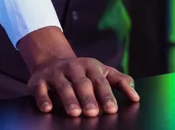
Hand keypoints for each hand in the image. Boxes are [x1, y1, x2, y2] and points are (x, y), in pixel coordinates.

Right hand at [18, 27, 139, 116]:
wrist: (52, 60)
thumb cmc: (82, 72)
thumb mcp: (102, 72)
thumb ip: (120, 82)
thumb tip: (136, 97)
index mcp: (91, 66)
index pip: (100, 82)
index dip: (106, 96)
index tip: (112, 109)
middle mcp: (73, 67)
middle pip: (82, 84)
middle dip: (88, 98)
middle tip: (93, 113)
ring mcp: (55, 73)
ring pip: (63, 86)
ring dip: (69, 99)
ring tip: (75, 113)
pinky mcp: (38, 80)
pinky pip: (40, 89)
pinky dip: (43, 99)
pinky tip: (47, 109)